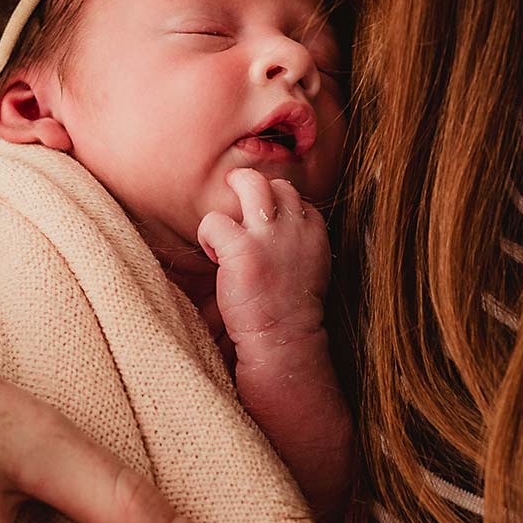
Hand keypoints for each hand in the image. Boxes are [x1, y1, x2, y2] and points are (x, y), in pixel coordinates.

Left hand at [197, 167, 331, 346]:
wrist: (284, 340)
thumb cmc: (291, 307)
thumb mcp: (309, 264)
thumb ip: (297, 238)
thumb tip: (278, 223)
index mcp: (314, 229)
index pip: (292, 195)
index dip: (272, 206)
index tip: (260, 227)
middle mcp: (295, 225)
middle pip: (273, 183)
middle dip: (249, 188)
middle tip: (233, 208)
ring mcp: (269, 235)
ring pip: (249, 183)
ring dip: (230, 197)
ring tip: (222, 224)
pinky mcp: (242, 248)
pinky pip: (214, 221)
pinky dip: (207, 235)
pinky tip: (214, 257)